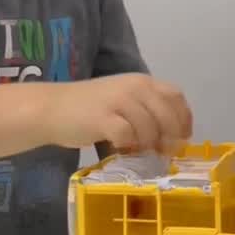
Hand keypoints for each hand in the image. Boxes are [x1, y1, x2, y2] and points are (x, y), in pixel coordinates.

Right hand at [44, 73, 192, 153]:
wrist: (51, 108)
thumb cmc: (89, 107)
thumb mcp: (123, 99)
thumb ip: (146, 110)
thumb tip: (171, 137)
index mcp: (142, 81)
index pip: (175, 97)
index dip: (184, 118)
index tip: (184, 136)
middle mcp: (134, 87)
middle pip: (167, 114)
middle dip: (171, 136)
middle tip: (165, 152)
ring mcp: (119, 101)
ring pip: (150, 127)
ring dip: (149, 144)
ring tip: (140, 153)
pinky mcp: (103, 118)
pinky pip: (127, 136)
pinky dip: (128, 146)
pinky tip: (121, 150)